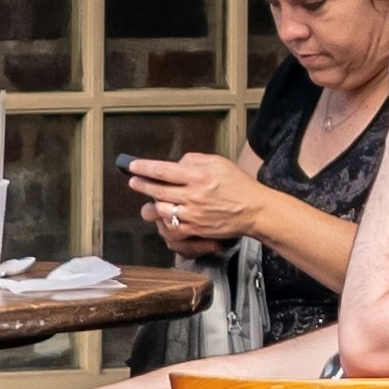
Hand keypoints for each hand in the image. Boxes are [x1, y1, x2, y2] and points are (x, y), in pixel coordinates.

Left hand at [117, 145, 248, 251]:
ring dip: (151, 203)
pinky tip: (164, 216)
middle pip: (158, 190)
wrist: (255, 210)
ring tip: (149, 199)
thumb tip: (177, 163)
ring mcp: (193, 214)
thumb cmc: (239, 185)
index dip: (145, 168)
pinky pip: (172, 227)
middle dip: (142, 185)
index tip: (133, 166)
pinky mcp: (195, 229)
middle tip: (134, 181)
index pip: (164, 170)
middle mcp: (193, 195)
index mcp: (199, 176)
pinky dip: (164, 221)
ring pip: (161, 209)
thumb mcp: (219, 162)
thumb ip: (195, 160)